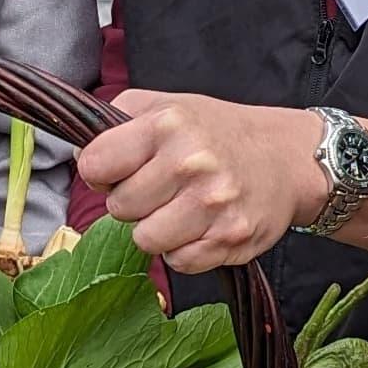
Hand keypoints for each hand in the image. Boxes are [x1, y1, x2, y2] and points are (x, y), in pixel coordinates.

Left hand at [77, 92, 325, 273]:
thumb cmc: (218, 132)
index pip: (95, 164)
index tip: (121, 168)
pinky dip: (184, 249)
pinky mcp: (230, 238)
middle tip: (160, 188)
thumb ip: (117, 119)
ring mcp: (213, 204)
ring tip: (179, 208)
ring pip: (145, 240)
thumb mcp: (167, 105)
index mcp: (168, 124)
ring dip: (157, 229)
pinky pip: (179, 262)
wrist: (286, 158)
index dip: (102, 171)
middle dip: (133, 201)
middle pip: (119, 207)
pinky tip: (201, 225)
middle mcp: (191, 163)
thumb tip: (81, 155)